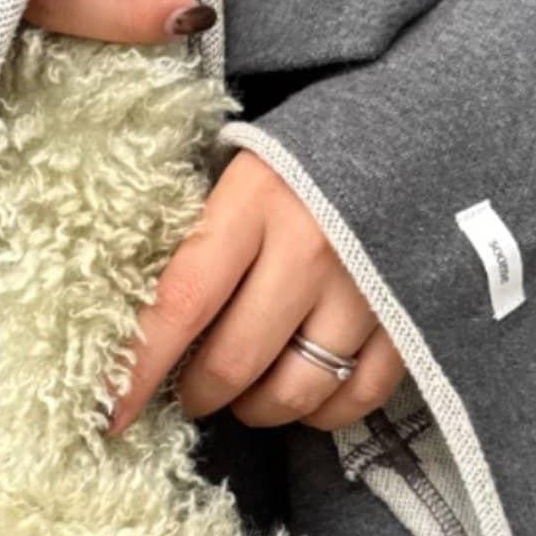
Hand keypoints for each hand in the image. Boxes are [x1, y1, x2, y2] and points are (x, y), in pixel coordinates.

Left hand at [109, 151, 405, 435]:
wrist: (423, 124)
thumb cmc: (312, 151)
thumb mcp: (246, 167)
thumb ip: (204, 234)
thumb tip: (145, 325)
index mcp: (258, 200)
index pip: (181, 303)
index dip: (140, 368)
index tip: (111, 411)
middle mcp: (313, 249)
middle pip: (235, 363)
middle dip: (199, 392)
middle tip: (192, 389)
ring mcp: (367, 290)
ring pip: (294, 393)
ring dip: (257, 409)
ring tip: (247, 393)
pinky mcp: (412, 318)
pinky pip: (356, 398)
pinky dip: (321, 411)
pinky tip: (305, 393)